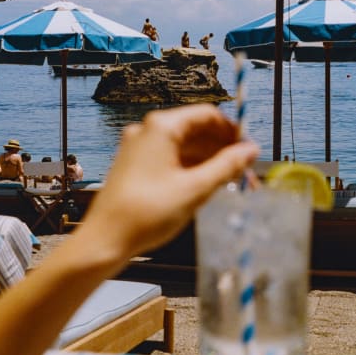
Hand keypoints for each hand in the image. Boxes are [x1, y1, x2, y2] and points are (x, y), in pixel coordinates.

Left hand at [82, 104, 258, 259]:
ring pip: (185, 146)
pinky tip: (208, 184)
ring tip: (232, 180)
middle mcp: (149, 130)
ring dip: (209, 160)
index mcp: (161, 127)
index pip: (207, 115)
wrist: (105, 240)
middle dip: (222, 147)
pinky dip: (192, 168)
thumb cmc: (147, 213)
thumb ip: (226, 166)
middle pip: (196, 129)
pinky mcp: (136, 164)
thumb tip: (250, 151)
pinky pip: (171, 158)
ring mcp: (140, 147)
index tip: (250, 148)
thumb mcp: (195, 189)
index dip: (232, 130)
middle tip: (246, 169)